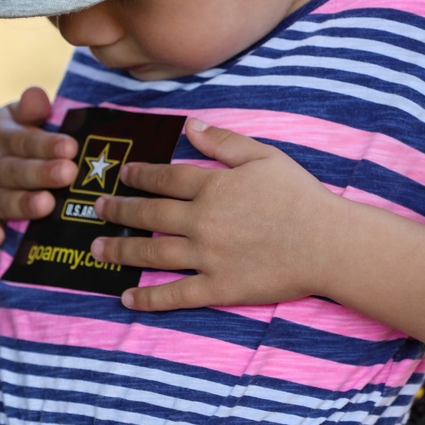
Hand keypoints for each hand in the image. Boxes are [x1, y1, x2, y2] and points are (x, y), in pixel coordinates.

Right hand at [0, 86, 77, 247]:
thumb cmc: (19, 136)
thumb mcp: (21, 116)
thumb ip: (31, 108)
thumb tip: (37, 96)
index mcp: (0, 136)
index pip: (24, 140)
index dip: (47, 144)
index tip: (71, 147)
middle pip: (15, 171)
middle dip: (42, 173)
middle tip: (69, 173)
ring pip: (2, 200)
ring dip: (23, 204)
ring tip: (46, 205)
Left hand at [92, 118, 342, 311]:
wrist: (327, 243)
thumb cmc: (300, 196)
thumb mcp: (265, 157)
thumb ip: (223, 142)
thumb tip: (189, 126)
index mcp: (213, 186)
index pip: (165, 179)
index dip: (140, 175)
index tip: (123, 175)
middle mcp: (202, 221)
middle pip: (150, 214)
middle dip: (119, 210)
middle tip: (97, 209)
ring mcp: (207, 257)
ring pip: (153, 252)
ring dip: (121, 250)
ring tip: (97, 248)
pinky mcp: (219, 287)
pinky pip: (176, 295)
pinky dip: (148, 298)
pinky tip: (126, 297)